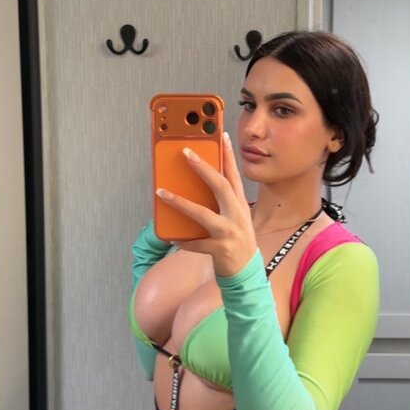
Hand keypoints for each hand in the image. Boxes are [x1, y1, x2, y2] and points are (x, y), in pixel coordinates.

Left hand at [155, 133, 257, 276]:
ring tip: (162, 193)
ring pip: (202, 214)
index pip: (234, 175)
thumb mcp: (236, 218)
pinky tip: (171, 237)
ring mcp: (229, 233)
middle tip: (186, 153)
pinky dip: (183, 240)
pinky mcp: (220, 250)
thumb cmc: (237, 241)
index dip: (228, 155)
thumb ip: (222, 202)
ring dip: (180, 202)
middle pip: (220, 186)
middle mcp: (237, 216)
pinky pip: (196, 243)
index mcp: (240, 205)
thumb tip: (199, 186)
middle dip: (203, 168)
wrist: (247, 273)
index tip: (220, 136)